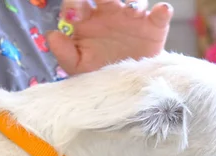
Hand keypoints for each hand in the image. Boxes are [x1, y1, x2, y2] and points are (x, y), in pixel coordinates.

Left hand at [47, 0, 173, 74]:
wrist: (125, 87)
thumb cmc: (98, 72)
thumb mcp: (78, 67)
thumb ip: (64, 53)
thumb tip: (52, 35)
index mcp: (87, 19)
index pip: (77, 3)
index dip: (73, 4)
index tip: (72, 15)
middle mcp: (108, 12)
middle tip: (104, 0)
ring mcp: (132, 18)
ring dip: (134, 0)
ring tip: (132, 9)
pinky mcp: (153, 26)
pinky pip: (160, 14)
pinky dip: (162, 11)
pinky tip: (161, 11)